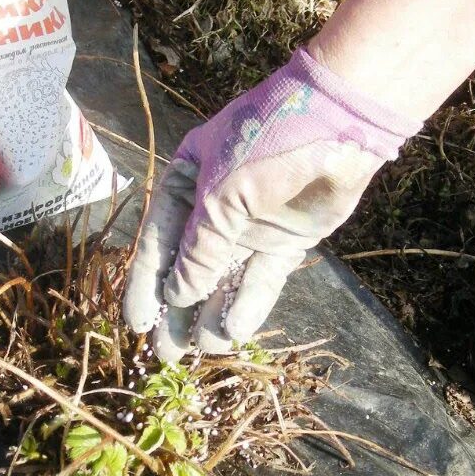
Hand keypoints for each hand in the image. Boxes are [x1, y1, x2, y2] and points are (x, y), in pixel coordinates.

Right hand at [122, 48, 421, 362]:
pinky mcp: (285, 240)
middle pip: (189, 265)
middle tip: (164, 353)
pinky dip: (248, 303)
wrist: (338, 122)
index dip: (146, 283)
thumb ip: (197, 250)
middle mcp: (214, 205)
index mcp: (186, 180)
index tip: (136, 323)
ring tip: (197, 351)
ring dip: (210, 312)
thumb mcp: (219, 198)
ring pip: (224, 277)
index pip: (157, 240)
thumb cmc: (265, 144)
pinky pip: (261, 278)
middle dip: (176, 310)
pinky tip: (234, 331)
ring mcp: (251, 224)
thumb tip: (176, 295)